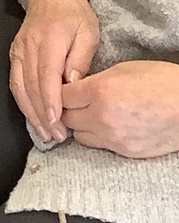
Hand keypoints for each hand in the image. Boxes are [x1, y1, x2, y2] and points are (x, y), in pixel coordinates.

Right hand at [9, 0, 99, 142]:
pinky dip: (22, 101)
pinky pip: (14, 81)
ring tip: (44, 132)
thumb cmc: (75, 14)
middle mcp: (29, 45)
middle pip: (31, 85)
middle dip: (42, 114)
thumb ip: (80, 59)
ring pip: (19, 86)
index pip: (47, 75)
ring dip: (30, 112)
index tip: (58, 122)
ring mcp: (18, 49)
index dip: (51, 101)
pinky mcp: (14, 54)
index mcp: (50, 38)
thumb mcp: (88, 33)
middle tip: (56, 137)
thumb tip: (73, 86)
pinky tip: (33, 116)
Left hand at [61, 60, 178, 157]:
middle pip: (67, 118)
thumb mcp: (122, 69)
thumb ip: (95, 81)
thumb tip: (79, 89)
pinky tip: (109, 126)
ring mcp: (114, 138)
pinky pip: (100, 146)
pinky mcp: (125, 152)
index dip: (62, 91)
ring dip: (81, 126)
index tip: (66, 89)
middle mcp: (102, 117)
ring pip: (80, 136)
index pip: (62, 96)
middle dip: (68, 109)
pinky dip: (99, 137)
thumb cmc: (161, 81)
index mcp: (99, 91)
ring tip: (92, 115)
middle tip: (76, 102)